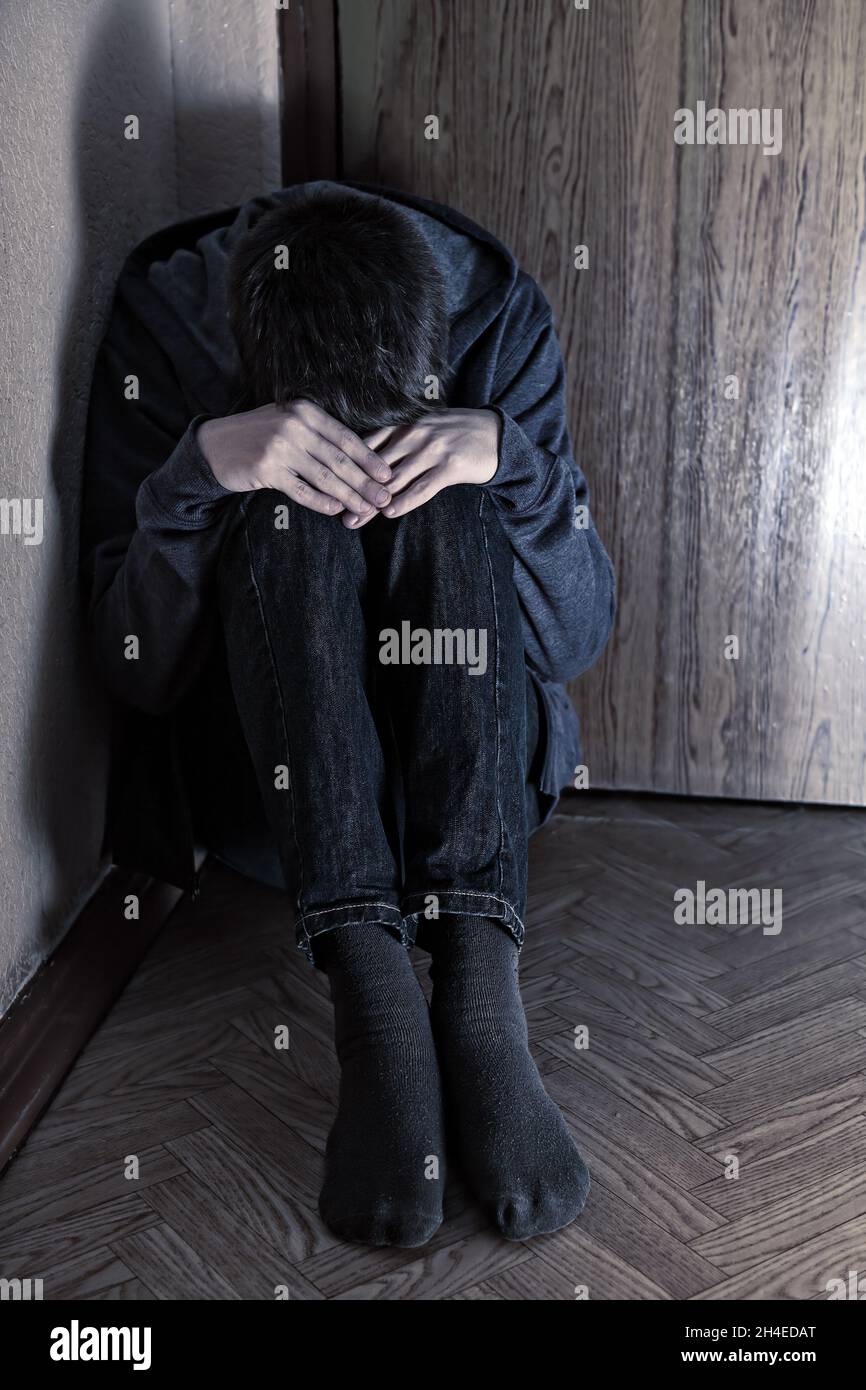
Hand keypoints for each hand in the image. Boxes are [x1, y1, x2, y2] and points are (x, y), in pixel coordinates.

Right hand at [196, 400, 392, 516]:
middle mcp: (294, 425)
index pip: (345, 437)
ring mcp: (279, 447)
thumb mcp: (289, 422)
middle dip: (365, 482)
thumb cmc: (259, 436)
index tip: (387, 475)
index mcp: (305, 411)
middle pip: (339, 459)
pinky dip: (319, 501)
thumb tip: (359, 457)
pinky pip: (300, 490)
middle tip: (384, 499)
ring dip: (349, 495)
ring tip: (366, 510)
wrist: (215, 445)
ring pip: (323, 476)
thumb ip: (319, 433)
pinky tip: (336, 510)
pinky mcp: (266, 469)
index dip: (369, 458)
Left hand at [341, 408, 499, 527]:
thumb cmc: (454, 433)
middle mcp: (413, 434)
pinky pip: (422, 487)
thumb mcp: (421, 427)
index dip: (347, 469)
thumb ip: (394, 439)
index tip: (331, 489)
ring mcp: (431, 450)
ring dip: (373, 502)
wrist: (494, 434)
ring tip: (355, 520)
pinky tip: (390, 513)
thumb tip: (363, 460)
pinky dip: (405, 501)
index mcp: (403, 424)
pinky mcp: (449, 466)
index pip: (366, 447)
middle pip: (376, 467)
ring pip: (395, 480)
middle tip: (338, 512)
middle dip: (354, 491)